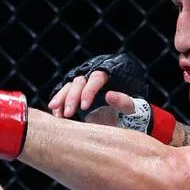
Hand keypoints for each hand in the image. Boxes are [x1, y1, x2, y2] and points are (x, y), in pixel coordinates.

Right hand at [47, 53, 175, 142]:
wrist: (128, 115)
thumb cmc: (133, 109)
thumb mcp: (133, 106)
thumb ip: (123, 101)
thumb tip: (109, 95)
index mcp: (110, 73)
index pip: (95, 78)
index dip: (88, 91)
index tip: (84, 107)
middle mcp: (94, 75)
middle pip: (79, 82)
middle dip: (72, 97)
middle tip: (69, 114)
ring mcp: (85, 84)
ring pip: (69, 86)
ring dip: (61, 99)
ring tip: (56, 112)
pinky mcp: (77, 93)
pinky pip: (64, 95)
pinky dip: (59, 104)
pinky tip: (57, 115)